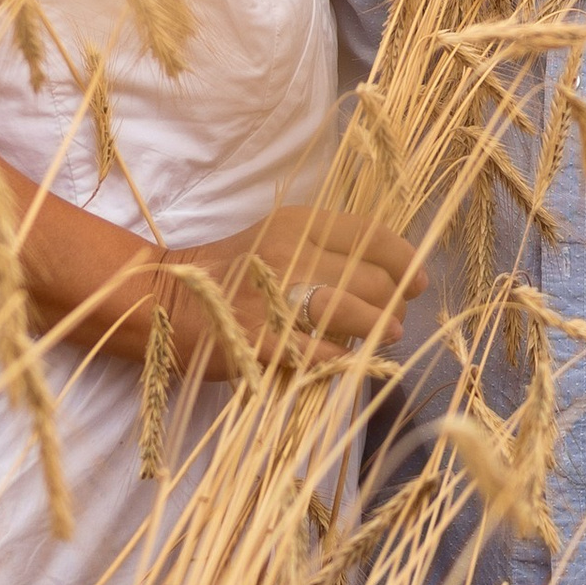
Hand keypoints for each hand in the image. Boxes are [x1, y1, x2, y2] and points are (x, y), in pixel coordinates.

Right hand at [196, 206, 424, 364]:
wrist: (167, 299)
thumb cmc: (234, 272)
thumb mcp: (279, 239)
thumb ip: (327, 247)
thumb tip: (390, 271)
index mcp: (297, 224)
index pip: (370, 236)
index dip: (405, 260)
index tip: (419, 280)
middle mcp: (288, 254)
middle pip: (369, 277)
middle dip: (396, 301)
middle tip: (397, 317)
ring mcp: (272, 297)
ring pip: (349, 309)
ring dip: (379, 326)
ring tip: (389, 335)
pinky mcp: (258, 338)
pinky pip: (316, 350)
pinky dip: (342, 357)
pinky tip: (351, 360)